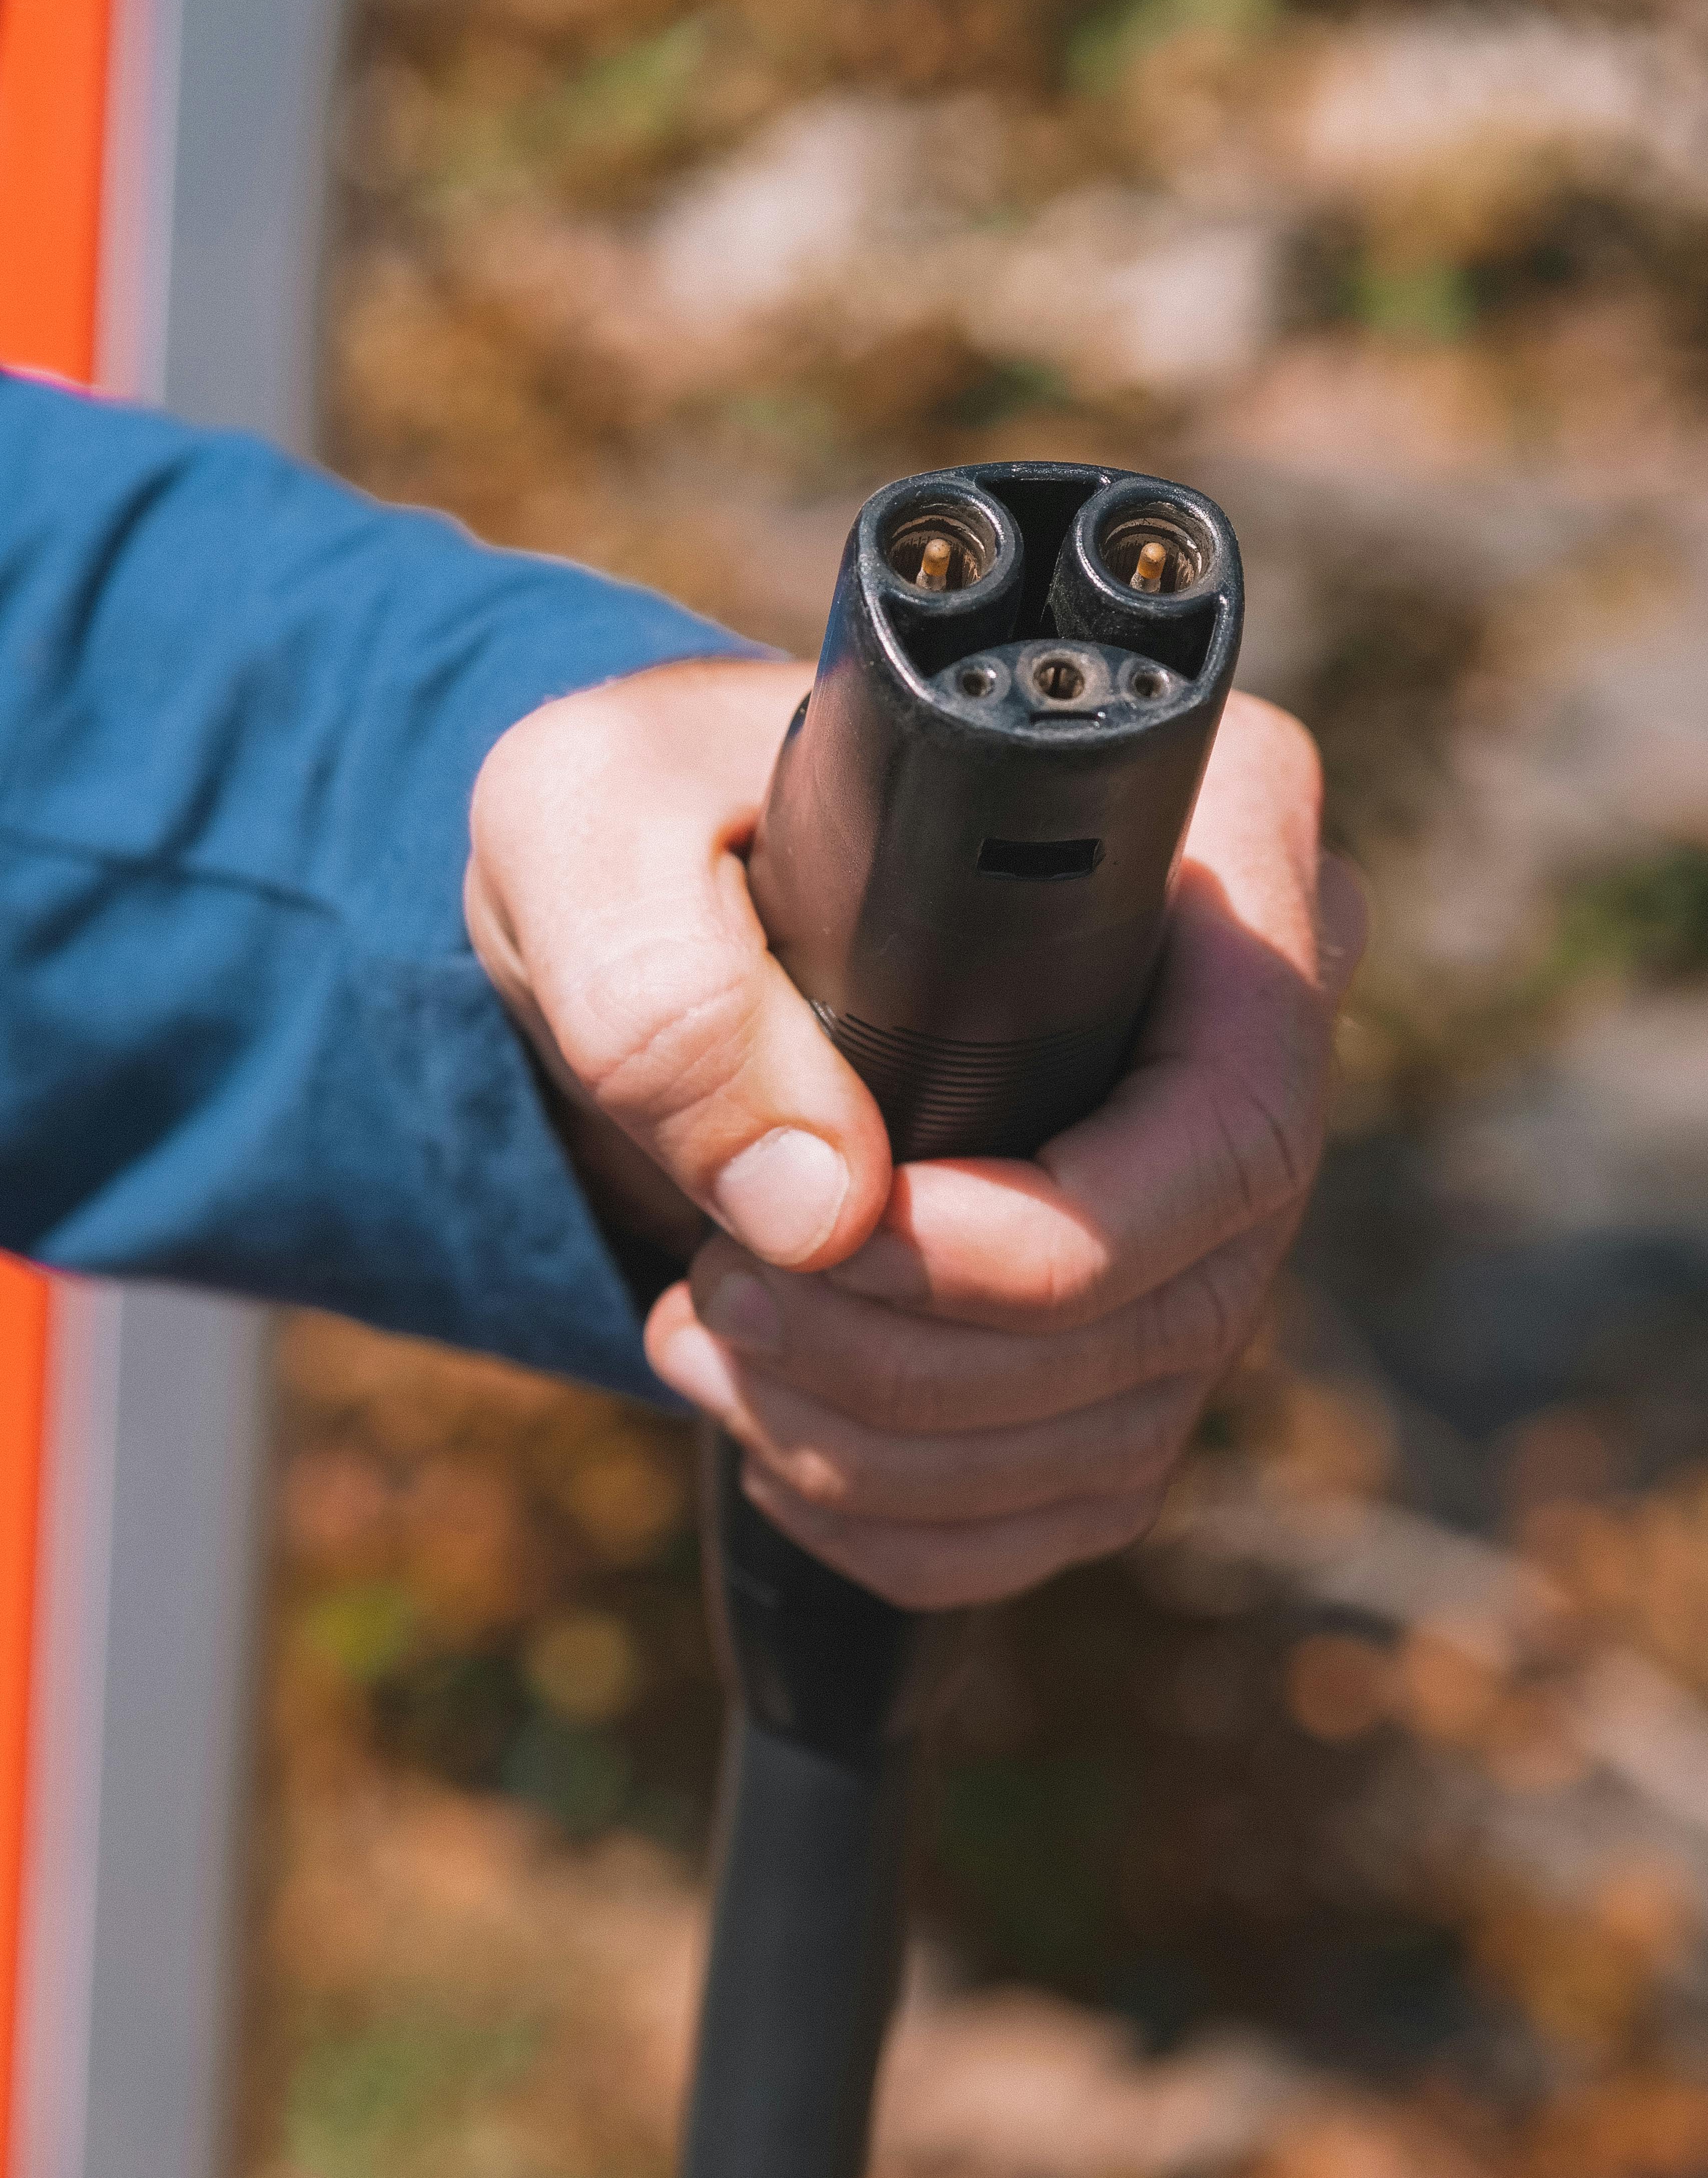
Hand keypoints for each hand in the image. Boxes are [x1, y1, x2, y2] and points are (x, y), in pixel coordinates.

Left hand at [467, 661, 1364, 1609]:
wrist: (647, 912)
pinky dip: (911, 1522)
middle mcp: (1241, 1020)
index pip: (1234, 1104)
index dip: (1050, 1233)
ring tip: (705, 1344)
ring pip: (1129, 1413)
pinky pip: (1079, 1492)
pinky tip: (777, 1442)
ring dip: (888, 1447)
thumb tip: (816, 1213)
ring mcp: (1200, 1185)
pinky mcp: (1129, 1307)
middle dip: (927, 1360)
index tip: (836, 1239)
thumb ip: (668, 986)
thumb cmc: (643, 817)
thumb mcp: (589, 828)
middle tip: (718, 1298)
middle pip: (1183, 1290)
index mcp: (1202, 839)